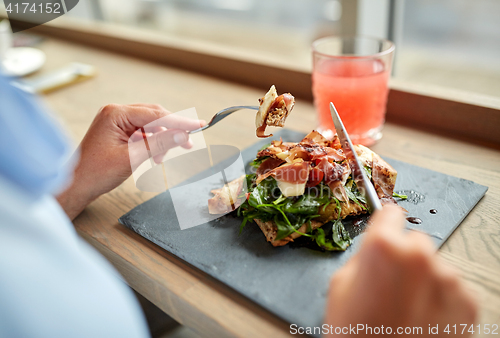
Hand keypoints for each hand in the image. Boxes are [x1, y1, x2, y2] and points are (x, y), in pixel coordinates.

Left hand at [57, 103, 204, 219]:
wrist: (77, 186)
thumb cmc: (96, 172)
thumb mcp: (133, 157)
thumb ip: (160, 143)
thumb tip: (182, 135)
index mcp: (115, 114)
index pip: (156, 114)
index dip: (180, 121)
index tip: (198, 125)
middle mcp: (115, 113)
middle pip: (154, 117)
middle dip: (172, 130)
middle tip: (189, 142)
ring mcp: (116, 122)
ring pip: (150, 126)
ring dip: (161, 140)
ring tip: (163, 157)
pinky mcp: (118, 132)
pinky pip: (142, 133)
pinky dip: (152, 144)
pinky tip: (155, 156)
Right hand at [325, 205, 477, 336]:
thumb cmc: (356, 335)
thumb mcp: (339, 286)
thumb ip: (362, 258)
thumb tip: (375, 249)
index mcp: (384, 247)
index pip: (390, 213)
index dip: (384, 226)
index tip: (385, 233)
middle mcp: (420, 256)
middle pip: (414, 241)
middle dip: (404, 257)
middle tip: (390, 285)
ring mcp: (447, 279)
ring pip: (434, 265)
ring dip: (423, 279)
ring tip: (406, 308)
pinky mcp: (467, 301)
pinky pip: (451, 288)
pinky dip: (440, 298)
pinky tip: (422, 318)